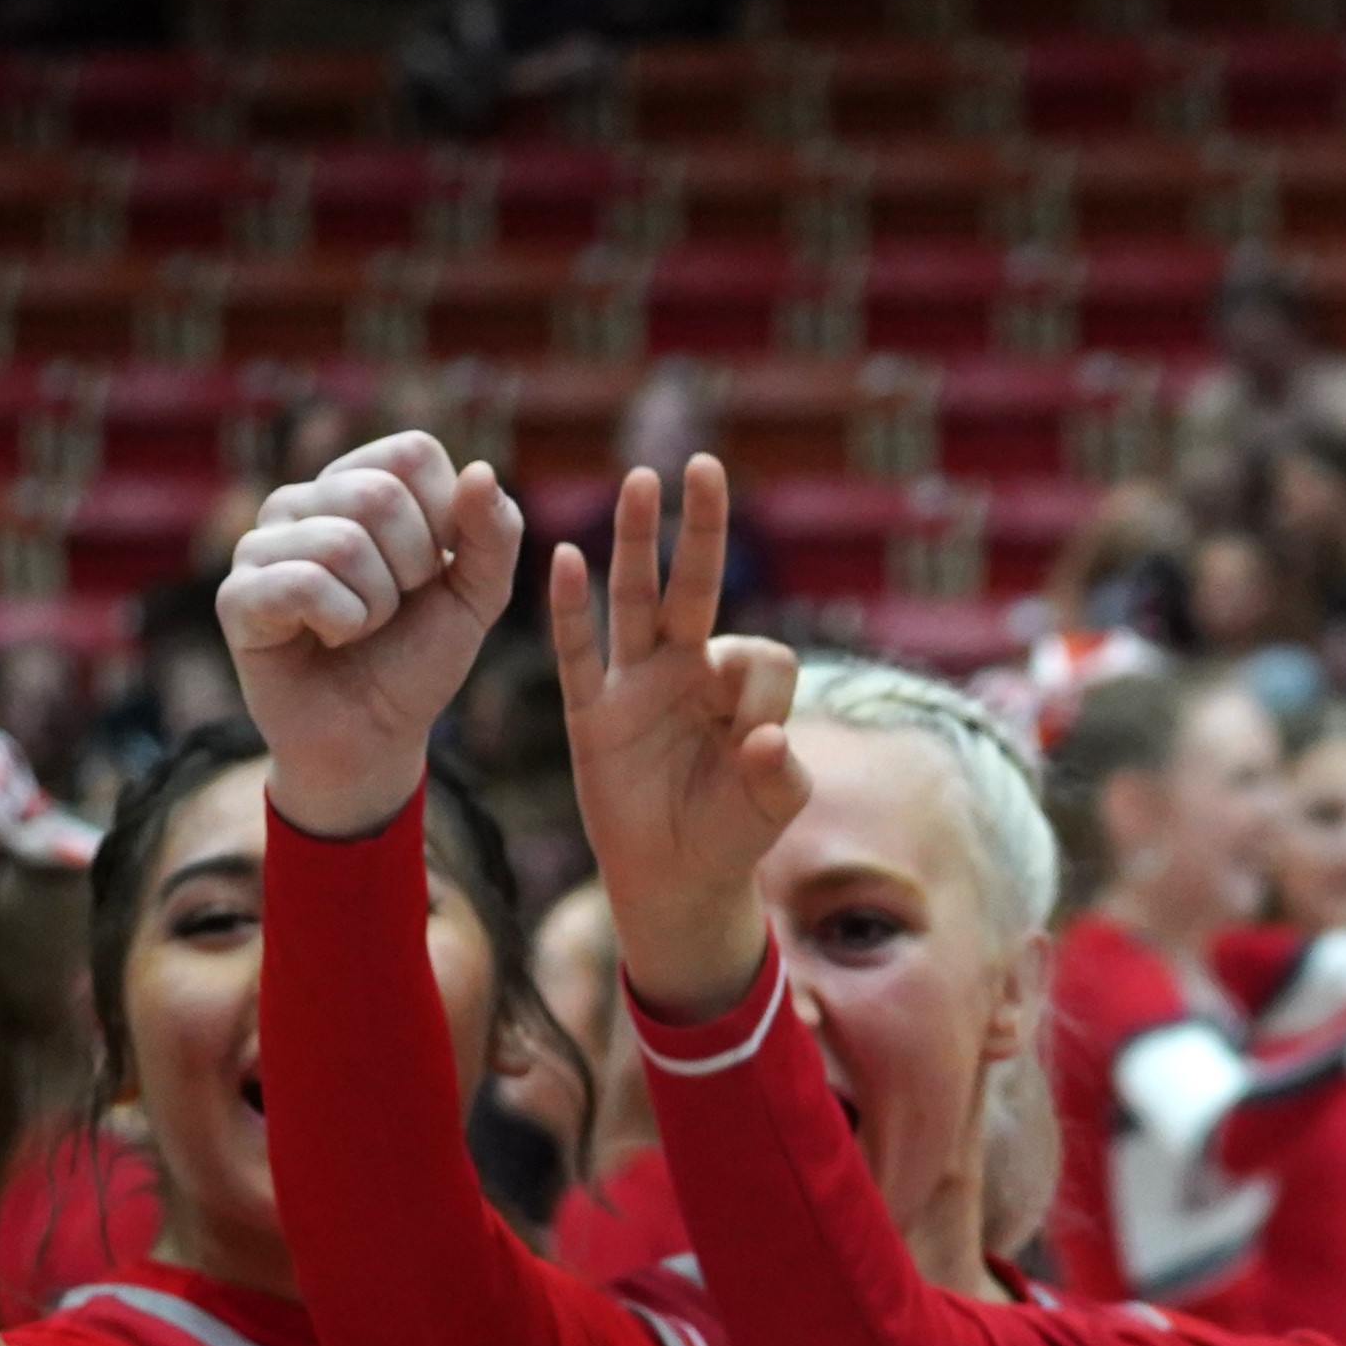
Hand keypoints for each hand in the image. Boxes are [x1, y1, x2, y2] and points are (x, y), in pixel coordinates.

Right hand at [218, 432, 524, 842]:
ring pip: (343, 543)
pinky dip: (340, 625)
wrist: (374, 736)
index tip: (433, 570)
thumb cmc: (417, 657)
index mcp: (356, 483)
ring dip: (376, 607)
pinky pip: (304, 585)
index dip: (445, 520)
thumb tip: (481, 471)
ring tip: (358, 628)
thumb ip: (493, 534)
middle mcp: (301, 501)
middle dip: (412, 568)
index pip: (412, 453)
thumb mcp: (477, 595)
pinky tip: (326, 640)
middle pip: (377, 495)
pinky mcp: (236, 594)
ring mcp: (261, 544)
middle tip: (393, 607)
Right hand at [554, 457, 811, 1015]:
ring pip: (635, 600)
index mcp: (735, 686)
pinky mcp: (593, 715)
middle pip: (693, 585)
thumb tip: (766, 739)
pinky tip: (565, 557)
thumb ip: (781, 774)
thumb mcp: (771, 808)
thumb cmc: (732, 832)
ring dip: (638, 542)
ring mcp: (635, 686)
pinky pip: (578, 654)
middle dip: (700, 528)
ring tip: (643, 480)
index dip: (763, 689)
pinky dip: (571, 611)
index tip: (755, 738)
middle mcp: (684, 670)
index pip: (758, 652)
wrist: (677, 879)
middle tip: (706, 466)